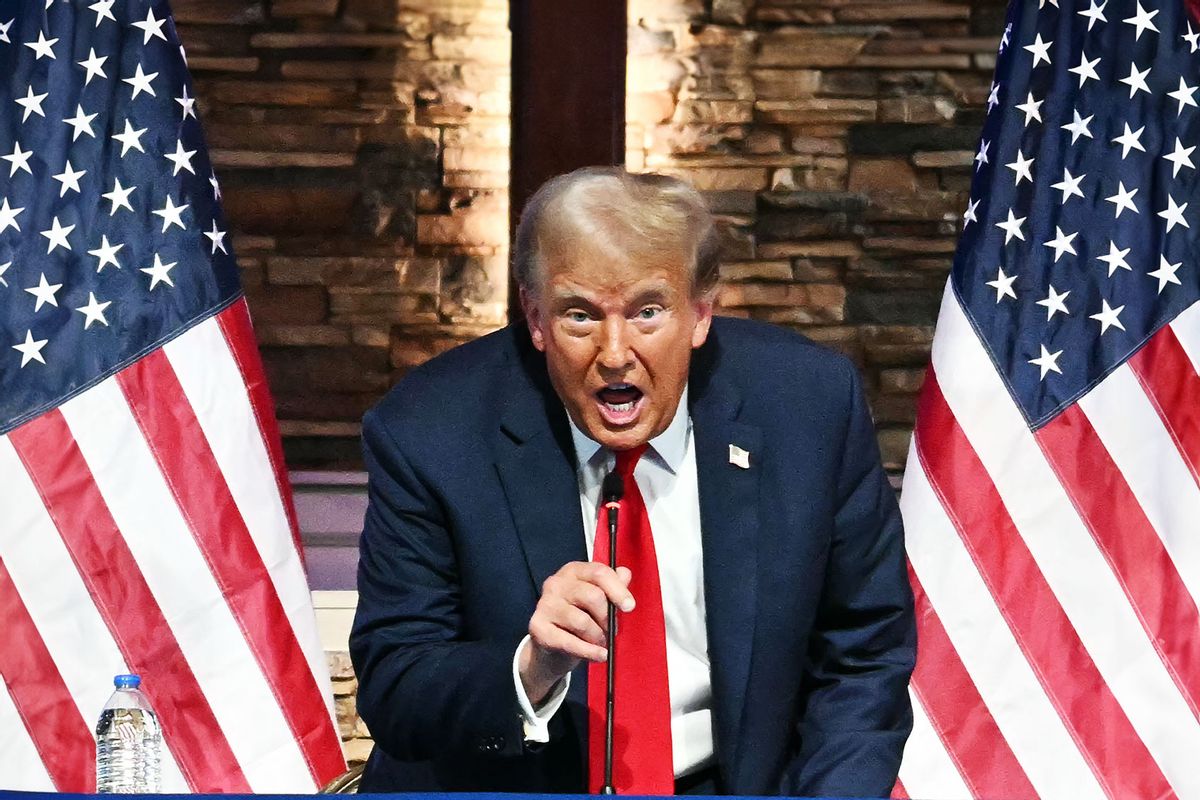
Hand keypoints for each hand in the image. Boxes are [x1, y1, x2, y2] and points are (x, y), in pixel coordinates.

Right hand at [519, 561, 633, 704]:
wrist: (552, 646)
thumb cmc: (579, 617)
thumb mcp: (598, 600)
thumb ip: (613, 586)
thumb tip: (625, 574)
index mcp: (573, 571)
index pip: (599, 573)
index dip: (618, 590)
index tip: (629, 607)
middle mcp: (556, 583)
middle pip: (593, 597)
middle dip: (607, 618)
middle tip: (611, 630)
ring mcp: (544, 604)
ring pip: (582, 622)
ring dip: (598, 637)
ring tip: (601, 643)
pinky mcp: (538, 627)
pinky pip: (569, 642)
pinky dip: (589, 651)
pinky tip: (600, 655)